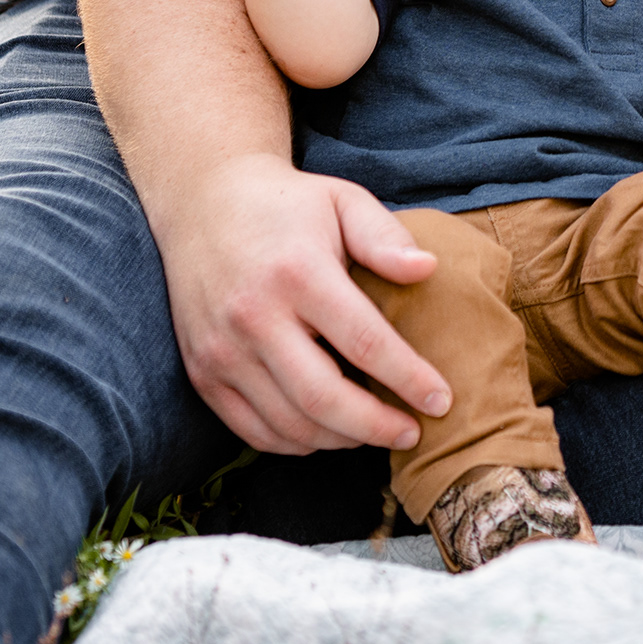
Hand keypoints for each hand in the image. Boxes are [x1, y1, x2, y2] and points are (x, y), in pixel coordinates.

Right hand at [153, 149, 451, 452]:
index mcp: (297, 272)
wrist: (202, 203)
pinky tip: (328, 432)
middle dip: (377, 425)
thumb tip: (427, 270)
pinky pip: (252, 430)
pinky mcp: (201, 372)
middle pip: (323, 397)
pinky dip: (296, 443)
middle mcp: (253, 316)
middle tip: (413, 433)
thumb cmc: (286, 205)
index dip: (409, 379)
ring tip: (376, 432)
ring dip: (340, 439)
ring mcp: (221, 350)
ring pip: (289, 423)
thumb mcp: (342, 201)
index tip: (441, 400)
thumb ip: (385, 237)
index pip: (364, 342)